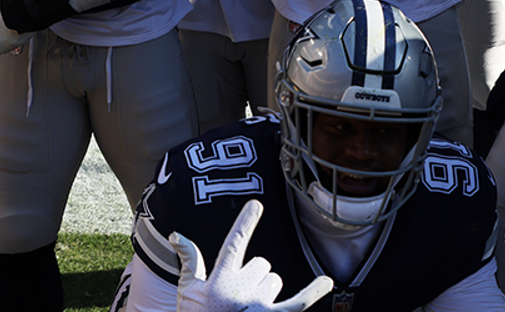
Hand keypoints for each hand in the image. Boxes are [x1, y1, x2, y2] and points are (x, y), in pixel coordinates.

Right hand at [172, 200, 333, 311]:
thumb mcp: (188, 293)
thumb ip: (190, 262)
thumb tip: (177, 235)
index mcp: (220, 279)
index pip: (234, 244)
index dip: (245, 224)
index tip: (256, 204)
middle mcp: (241, 289)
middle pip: (261, 264)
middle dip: (253, 276)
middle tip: (237, 295)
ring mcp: (259, 304)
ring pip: (274, 281)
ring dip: (265, 290)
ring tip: (248, 307)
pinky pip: (298, 302)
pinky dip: (313, 292)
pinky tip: (327, 282)